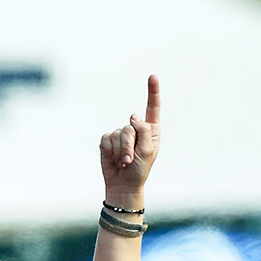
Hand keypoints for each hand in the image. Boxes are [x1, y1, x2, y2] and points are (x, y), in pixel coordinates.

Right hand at [99, 76, 161, 200]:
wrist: (123, 184)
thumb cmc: (139, 170)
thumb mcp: (148, 151)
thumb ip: (143, 131)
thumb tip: (133, 116)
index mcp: (150, 131)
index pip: (152, 108)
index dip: (152, 92)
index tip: (153, 76)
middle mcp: (136, 130)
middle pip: (131, 126)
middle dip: (129, 146)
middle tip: (130, 160)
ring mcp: (121, 134)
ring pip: (118, 134)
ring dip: (120, 151)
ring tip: (123, 162)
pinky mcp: (108, 140)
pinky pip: (107, 139)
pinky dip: (110, 151)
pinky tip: (113, 159)